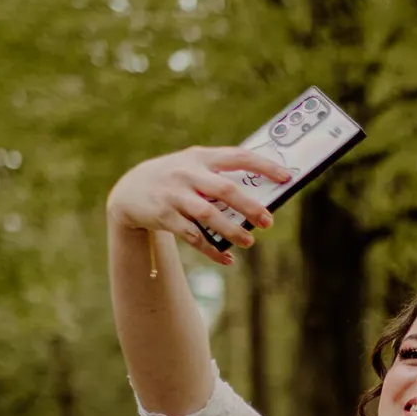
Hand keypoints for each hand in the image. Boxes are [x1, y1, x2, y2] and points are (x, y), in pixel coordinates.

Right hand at [106, 147, 289, 264]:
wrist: (130, 190)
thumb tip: (259, 196)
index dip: (263, 166)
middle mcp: (187, 173)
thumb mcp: (193, 167)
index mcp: (201, 157)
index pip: (237, 156)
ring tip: (249, 242)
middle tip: (268, 221)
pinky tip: (227, 259)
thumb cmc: (174, 178)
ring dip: (231, 230)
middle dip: (249, 206)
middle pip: (224, 189)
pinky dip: (211, 249)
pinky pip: (192, 236)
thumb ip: (220, 176)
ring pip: (208, 214)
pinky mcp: (164, 216)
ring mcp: (174, 195)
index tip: (286, 177)